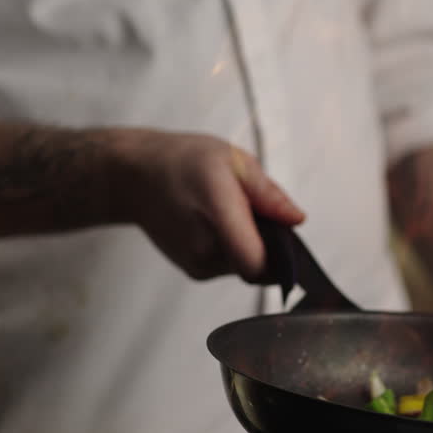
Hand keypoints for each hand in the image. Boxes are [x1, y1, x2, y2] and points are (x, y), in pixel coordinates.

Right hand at [107, 128, 304, 281]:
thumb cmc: (183, 161)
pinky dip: (237, 250)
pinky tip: (222, 224)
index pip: (257, 261)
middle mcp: (204, 248)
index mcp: (217, 213)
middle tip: (256, 211)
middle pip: (260, 265)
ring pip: (248, 268)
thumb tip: (296, 219)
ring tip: (234, 213)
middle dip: (270, 243)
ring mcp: (198, 265)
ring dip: (253, 246)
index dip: (282, 256)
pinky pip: (233, 268)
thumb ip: (268, 193)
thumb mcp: (233, 160)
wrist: (135, 177)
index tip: (284, 234)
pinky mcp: (195, 272)